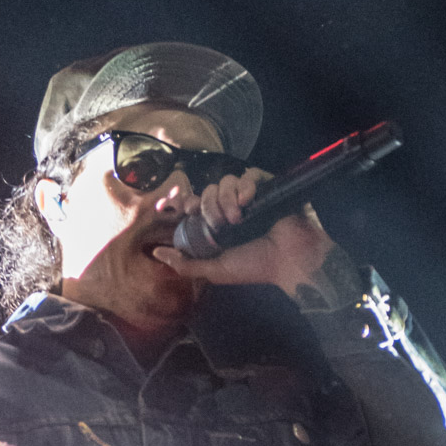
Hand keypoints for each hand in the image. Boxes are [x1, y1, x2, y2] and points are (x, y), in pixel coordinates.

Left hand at [150, 168, 336, 297]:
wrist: (289, 261)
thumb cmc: (254, 268)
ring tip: (237, 218)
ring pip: (226, 181)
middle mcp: (231, 208)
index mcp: (218, 225)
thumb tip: (157, 254)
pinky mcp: (266, 188)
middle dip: (209, 205)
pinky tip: (247, 201)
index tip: (186, 209)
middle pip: (208, 190)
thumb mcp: (214, 270)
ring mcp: (249, 198)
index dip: (188, 201)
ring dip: (226, 198)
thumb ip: (186, 264)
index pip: (196, 203)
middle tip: (221, 224)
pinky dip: (245, 185)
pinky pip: (249, 175)